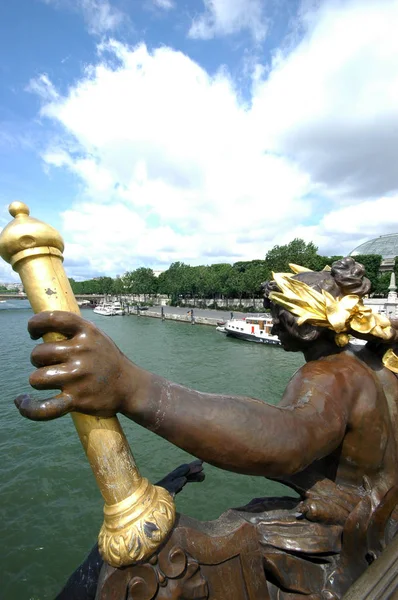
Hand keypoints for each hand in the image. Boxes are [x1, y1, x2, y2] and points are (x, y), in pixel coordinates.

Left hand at [15, 311, 134, 420]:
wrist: (130, 387)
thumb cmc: (107, 360)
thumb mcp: (96, 337)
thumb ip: (72, 331)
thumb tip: (40, 326)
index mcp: (87, 332)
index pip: (52, 319)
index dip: (35, 324)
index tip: (33, 332)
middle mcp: (82, 352)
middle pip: (38, 353)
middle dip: (38, 360)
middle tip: (50, 364)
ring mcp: (79, 376)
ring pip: (36, 378)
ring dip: (38, 380)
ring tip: (50, 381)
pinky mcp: (77, 400)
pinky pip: (44, 408)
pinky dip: (29, 407)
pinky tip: (22, 402)